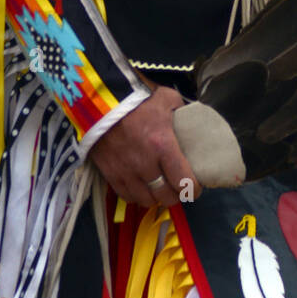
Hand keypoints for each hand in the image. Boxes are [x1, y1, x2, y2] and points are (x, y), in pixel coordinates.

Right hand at [90, 85, 201, 207]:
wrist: (100, 99)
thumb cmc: (138, 97)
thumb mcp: (168, 98)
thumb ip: (181, 113)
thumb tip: (190, 124)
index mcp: (163, 145)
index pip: (184, 181)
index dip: (193, 189)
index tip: (196, 186)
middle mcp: (145, 164)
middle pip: (166, 196)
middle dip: (176, 195)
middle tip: (178, 187)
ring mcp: (126, 172)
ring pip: (146, 200)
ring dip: (156, 197)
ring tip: (160, 188)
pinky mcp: (110, 174)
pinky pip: (127, 196)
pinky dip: (137, 195)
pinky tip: (142, 187)